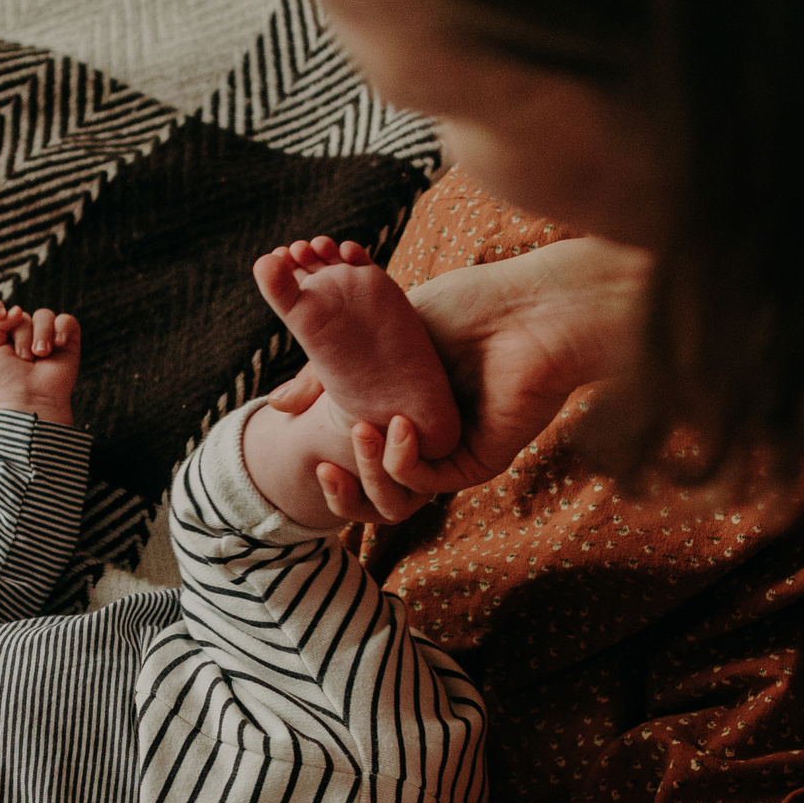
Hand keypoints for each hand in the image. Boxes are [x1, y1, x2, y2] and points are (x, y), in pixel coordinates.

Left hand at [0, 301, 79, 424]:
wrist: (32, 400)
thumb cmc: (7, 382)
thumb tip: (18, 310)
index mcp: (0, 338)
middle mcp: (23, 335)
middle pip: (20, 314)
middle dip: (20, 336)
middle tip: (23, 360)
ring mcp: (46, 338)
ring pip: (43, 315)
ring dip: (41, 335)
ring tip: (41, 355)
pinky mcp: (68, 342)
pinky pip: (66, 320)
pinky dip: (62, 329)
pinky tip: (58, 345)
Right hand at [303, 237, 653, 520]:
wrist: (529, 308)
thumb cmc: (466, 306)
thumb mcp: (372, 338)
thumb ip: (326, 374)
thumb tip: (275, 409)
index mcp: (404, 411)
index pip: (358, 460)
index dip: (331, 467)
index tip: (308, 451)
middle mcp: (428, 438)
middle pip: (373, 490)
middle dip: (344, 488)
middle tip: (326, 463)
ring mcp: (453, 452)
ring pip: (397, 496)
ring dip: (372, 473)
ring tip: (362, 432)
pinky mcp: (478, 461)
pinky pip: (428, 482)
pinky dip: (403, 464)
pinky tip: (399, 429)